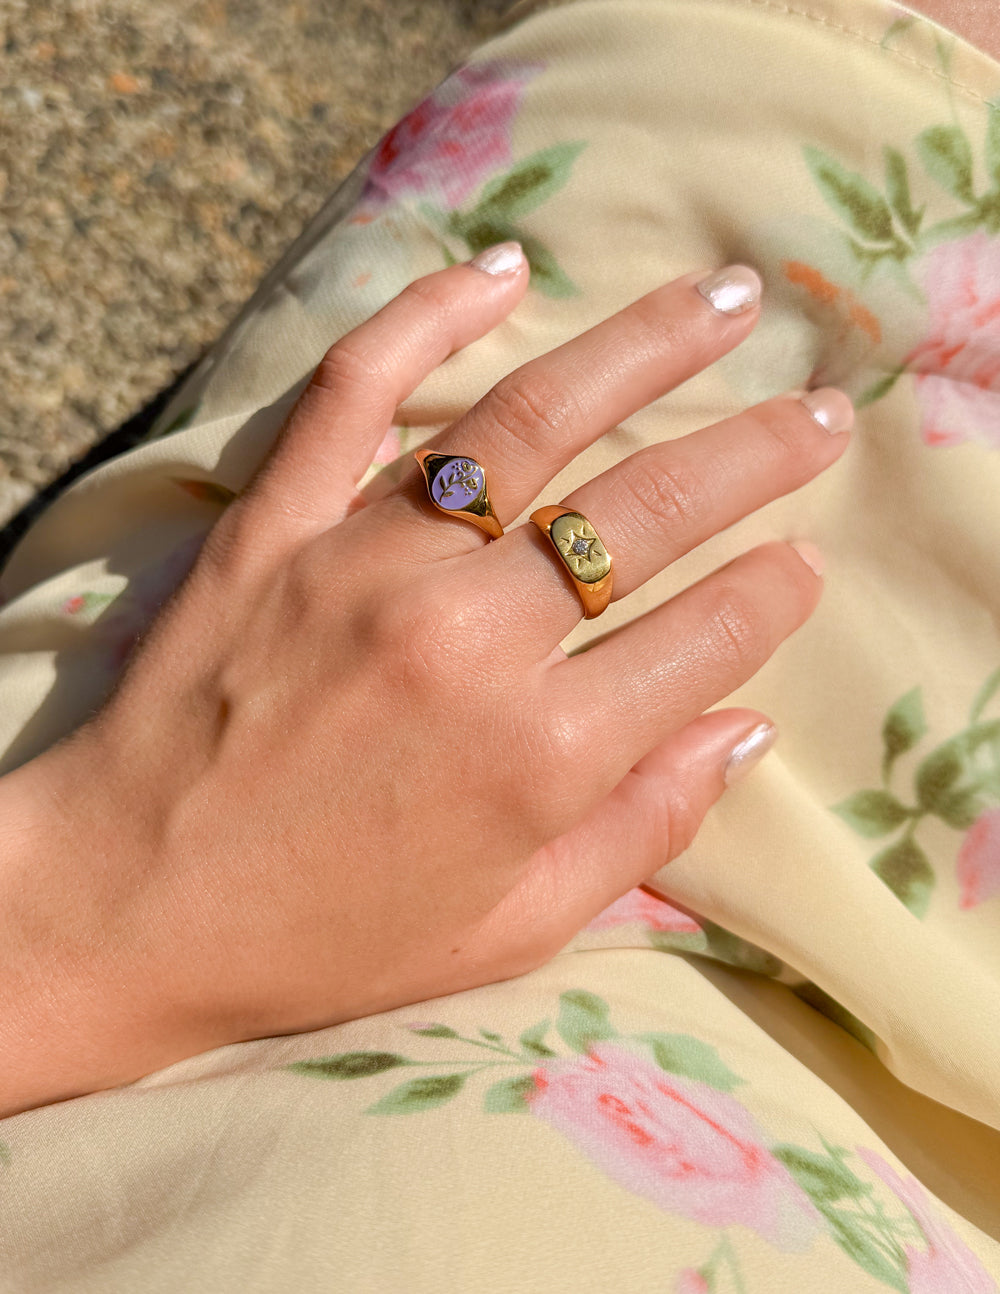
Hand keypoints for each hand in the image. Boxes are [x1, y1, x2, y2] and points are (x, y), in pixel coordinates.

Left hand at [0, 245, 851, 1112]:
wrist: (125, 908)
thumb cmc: (326, 937)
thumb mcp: (511, 929)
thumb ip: (640, 830)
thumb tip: (745, 729)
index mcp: (539, 756)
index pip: (704, 638)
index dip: (774, 594)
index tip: (803, 564)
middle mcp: (468, 644)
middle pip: (647, 514)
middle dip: (758, 455)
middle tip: (822, 416)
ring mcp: (365, 567)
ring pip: (530, 424)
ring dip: (644, 352)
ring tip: (723, 302)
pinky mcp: (275, 524)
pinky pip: (356, 392)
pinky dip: (427, 314)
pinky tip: (503, 269)